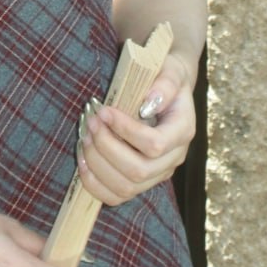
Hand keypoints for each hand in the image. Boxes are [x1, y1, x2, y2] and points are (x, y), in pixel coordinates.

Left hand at [76, 52, 195, 206]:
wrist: (166, 89)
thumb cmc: (165, 76)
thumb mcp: (170, 70)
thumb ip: (165, 83)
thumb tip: (148, 103)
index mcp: (183, 131)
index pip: (155, 144)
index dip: (125, 131)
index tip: (104, 110)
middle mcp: (173, 158)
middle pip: (139, 170)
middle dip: (106, 147)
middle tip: (91, 122)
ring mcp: (157, 173)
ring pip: (126, 187)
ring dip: (97, 164)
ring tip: (84, 137)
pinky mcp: (141, 181)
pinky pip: (117, 196)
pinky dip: (95, 183)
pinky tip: (83, 161)